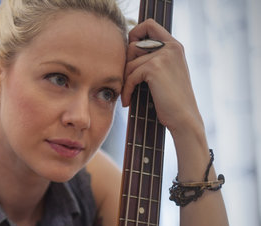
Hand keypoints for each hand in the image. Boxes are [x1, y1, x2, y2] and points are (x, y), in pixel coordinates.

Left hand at [122, 19, 203, 138]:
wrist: (184, 118)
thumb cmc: (172, 101)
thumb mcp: (166, 74)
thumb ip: (152, 59)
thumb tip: (128, 51)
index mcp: (174, 46)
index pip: (149, 25)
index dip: (134, 35)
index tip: (130, 56)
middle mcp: (170, 47)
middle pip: (133, 45)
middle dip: (126, 65)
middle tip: (128, 82)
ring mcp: (163, 56)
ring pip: (129, 63)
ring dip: (125, 81)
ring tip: (128, 94)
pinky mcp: (155, 68)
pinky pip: (130, 76)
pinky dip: (126, 90)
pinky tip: (128, 102)